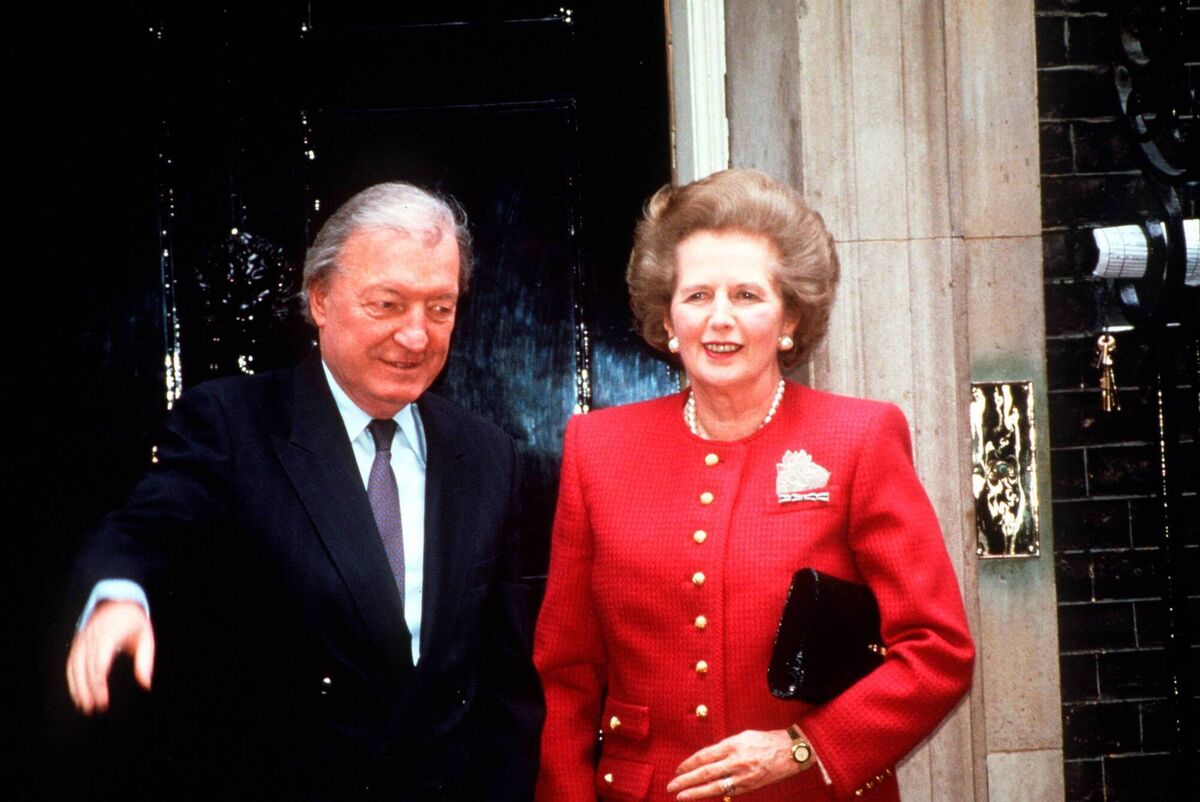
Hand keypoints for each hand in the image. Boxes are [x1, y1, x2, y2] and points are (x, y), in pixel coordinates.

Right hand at [66, 600, 154, 713]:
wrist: (117, 600)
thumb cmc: (134, 622)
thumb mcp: (146, 637)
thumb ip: (146, 661)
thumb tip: (146, 684)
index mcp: (111, 633)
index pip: (100, 662)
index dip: (99, 684)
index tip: (103, 701)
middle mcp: (93, 636)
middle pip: (86, 667)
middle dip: (88, 690)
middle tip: (94, 708)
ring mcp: (83, 638)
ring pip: (75, 666)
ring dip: (77, 687)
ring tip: (84, 706)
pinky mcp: (78, 642)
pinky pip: (71, 662)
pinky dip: (72, 679)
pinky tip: (77, 693)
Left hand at [666, 729, 799, 799]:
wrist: (790, 752)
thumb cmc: (765, 741)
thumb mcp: (742, 737)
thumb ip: (724, 747)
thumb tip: (707, 757)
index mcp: (732, 745)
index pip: (704, 756)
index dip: (688, 764)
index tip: (678, 770)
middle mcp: (735, 761)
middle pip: (704, 773)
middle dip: (685, 780)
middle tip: (671, 786)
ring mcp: (742, 776)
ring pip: (713, 787)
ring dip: (695, 792)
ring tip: (680, 796)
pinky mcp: (749, 787)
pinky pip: (727, 792)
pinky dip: (713, 794)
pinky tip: (702, 797)